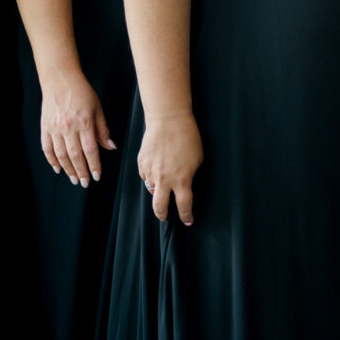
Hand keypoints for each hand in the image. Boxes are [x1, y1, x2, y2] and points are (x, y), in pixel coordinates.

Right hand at [38, 67, 111, 187]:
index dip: (94, 165)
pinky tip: (58, 168)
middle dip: (81, 172)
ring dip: (68, 169)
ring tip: (74, 179)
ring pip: (61, 155)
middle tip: (84, 183)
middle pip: (75, 156)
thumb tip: (110, 147)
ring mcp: (55, 128)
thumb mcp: (97, 108)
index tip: (96, 176)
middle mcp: (68, 127)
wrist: (60, 79)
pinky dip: (52, 160)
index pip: (90, 150)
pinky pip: (47, 148)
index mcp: (84, 123)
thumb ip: (102, 129)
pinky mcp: (45, 127)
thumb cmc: (82, 92)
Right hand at [141, 109, 202, 224]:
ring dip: (157, 191)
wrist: (168, 119)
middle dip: (162, 215)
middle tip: (165, 217)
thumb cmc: (187, 137)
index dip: (186, 216)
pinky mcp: (142, 163)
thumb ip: (189, 176)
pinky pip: (145, 176)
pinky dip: (150, 177)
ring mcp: (151, 171)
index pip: (183, 206)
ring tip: (163, 183)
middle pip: (159, 208)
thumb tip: (182, 185)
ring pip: (151, 190)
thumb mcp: (197, 160)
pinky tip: (156, 168)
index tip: (188, 220)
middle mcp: (164, 179)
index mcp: (182, 180)